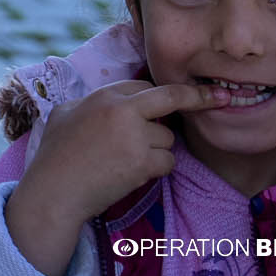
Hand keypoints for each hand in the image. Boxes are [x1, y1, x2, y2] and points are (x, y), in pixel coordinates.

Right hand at [5, 79, 224, 275]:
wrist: (55, 189)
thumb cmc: (55, 153)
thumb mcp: (66, 113)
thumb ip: (91, 103)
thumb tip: (107, 103)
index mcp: (104, 96)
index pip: (144, 86)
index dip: (156, 97)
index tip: (180, 95)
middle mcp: (122, 111)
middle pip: (169, 97)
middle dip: (198, 96)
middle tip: (220, 96)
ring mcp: (134, 136)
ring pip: (168, 138)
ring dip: (157, 150)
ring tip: (128, 161)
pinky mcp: (142, 163)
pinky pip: (168, 162)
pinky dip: (157, 168)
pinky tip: (134, 173)